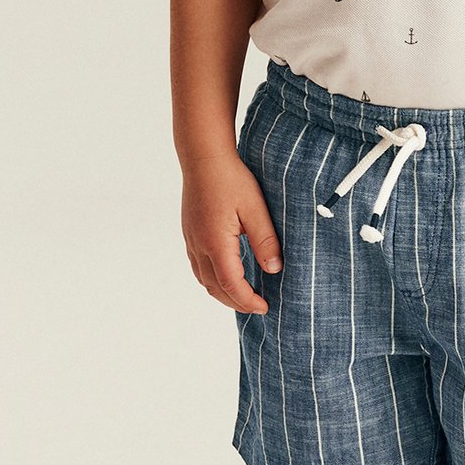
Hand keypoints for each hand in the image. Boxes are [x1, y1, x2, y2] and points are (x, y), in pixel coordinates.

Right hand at [180, 152, 283, 315]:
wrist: (203, 158)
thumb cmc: (231, 179)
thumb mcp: (255, 208)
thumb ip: (265, 240)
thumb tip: (274, 269)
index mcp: (215, 242)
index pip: (231, 284)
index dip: (248, 300)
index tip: (265, 307)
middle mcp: (199, 246)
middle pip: (215, 288)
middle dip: (236, 302)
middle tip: (258, 306)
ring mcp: (191, 240)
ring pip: (204, 280)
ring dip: (223, 293)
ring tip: (244, 296)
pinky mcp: (190, 233)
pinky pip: (199, 267)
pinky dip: (214, 279)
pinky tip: (227, 275)